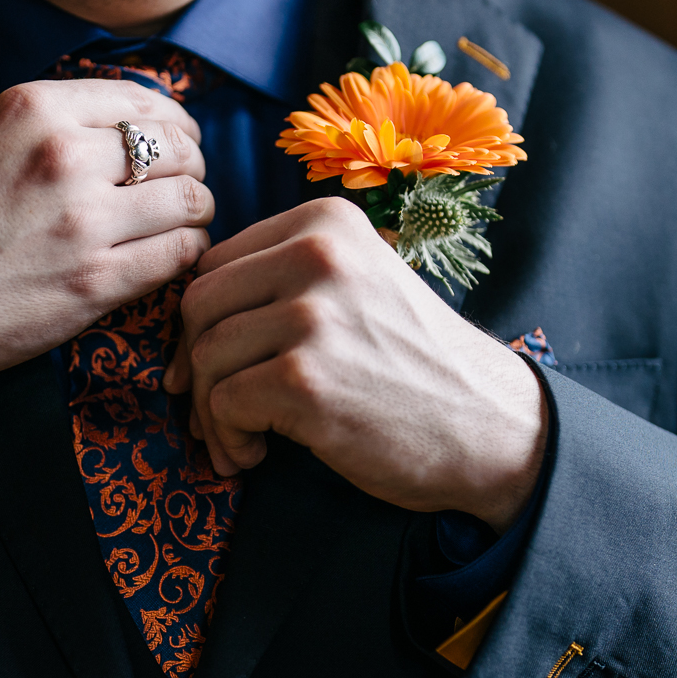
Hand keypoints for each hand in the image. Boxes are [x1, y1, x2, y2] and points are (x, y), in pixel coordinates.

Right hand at [0, 80, 211, 412]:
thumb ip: (56, 128)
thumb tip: (137, 128)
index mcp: (35, 109)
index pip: (146, 101)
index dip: (174, 126)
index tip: (177, 145)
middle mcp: (64, 155)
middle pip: (178, 149)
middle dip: (191, 170)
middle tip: (182, 190)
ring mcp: (83, 220)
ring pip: (191, 200)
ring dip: (195, 214)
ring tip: (180, 226)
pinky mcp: (95, 282)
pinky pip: (179, 254)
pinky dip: (186, 254)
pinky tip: (169, 260)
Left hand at [162, 198, 546, 531]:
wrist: (489, 426)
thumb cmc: (413, 365)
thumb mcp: (358, 286)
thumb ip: (284, 280)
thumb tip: (187, 317)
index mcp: (326, 223)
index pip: (217, 263)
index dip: (204, 323)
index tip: (216, 366)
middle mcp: (317, 255)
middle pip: (199, 306)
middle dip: (196, 367)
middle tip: (217, 413)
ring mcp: (312, 316)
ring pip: (206, 357)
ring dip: (210, 413)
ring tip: (243, 442)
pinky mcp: (305, 379)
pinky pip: (223, 403)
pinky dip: (229, 438)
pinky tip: (258, 455)